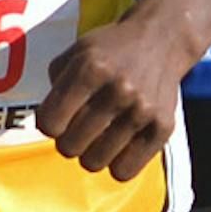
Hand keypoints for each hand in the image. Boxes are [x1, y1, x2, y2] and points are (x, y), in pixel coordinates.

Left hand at [36, 12, 191, 181]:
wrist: (160, 41)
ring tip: (95, 138)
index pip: (50, 123)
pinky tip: (116, 147)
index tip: (54, 119)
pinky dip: (115, 164)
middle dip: (66, 141)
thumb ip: (55, 86)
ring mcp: (142, 111)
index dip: (47, 125)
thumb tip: (48, 125)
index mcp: (89, 69)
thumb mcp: (74, 54)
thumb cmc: (109, 50)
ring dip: (88, 154)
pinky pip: (125, 171)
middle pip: (70, 146)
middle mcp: (117, 90)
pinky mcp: (163, 128)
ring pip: (94, 162)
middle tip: (75, 129)